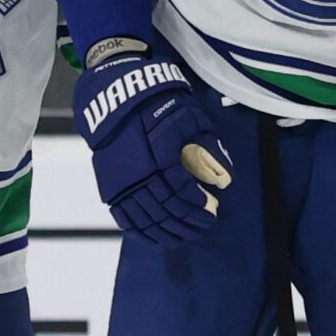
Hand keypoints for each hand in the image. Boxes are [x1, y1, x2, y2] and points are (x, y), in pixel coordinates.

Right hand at [73, 48, 232, 245]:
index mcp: (158, 156)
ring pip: (146, 219)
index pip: (181, 190)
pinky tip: (157, 237)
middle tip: (204, 226)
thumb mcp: (190, 118)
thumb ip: (209, 148)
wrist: (118, 98)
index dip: (198, 204)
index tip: (212, 208)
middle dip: (188, 222)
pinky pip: (125, 219)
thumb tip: (226, 178)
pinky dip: (142, 232)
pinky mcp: (110, 187)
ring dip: (169, 232)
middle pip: (165, 210)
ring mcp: (121, 183)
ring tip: (187, 237)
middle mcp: (138, 173)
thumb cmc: (158, 105)